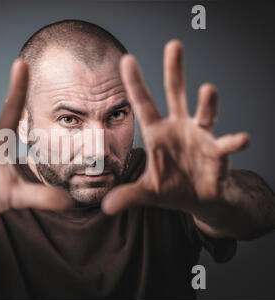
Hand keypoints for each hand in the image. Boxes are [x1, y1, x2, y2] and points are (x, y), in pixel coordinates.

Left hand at [102, 40, 249, 215]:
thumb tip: (104, 208)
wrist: (198, 199)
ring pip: (204, 113)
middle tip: (174, 45)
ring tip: (208, 88)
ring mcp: (200, 137)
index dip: (135, 83)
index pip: (143, 104)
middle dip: (174, 71)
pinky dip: (233, 142)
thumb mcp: (146, 192)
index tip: (126, 59)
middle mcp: (178, 128)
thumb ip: (127, 196)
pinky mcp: (217, 152)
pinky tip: (241, 138)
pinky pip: (226, 145)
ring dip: (207, 102)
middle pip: (175, 94)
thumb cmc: (170, 188)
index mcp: (156, 133)